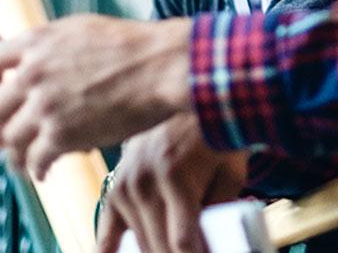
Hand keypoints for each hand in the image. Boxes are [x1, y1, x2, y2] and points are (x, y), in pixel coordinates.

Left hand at [0, 15, 191, 178]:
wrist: (165, 65)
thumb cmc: (138, 47)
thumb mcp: (86, 30)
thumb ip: (53, 46)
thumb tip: (36, 63)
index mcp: (38, 42)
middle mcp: (33, 73)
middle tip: (5, 138)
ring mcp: (45, 105)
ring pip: (9, 139)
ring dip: (14, 154)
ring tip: (24, 162)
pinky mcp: (61, 134)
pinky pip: (34, 160)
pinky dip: (36, 169)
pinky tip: (44, 173)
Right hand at [97, 115, 247, 252]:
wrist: (183, 101)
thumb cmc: (215, 137)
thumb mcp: (231, 169)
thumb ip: (224, 205)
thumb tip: (217, 239)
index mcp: (177, 178)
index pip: (182, 239)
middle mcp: (145, 184)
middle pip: (158, 245)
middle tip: (196, 252)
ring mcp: (125, 187)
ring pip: (138, 241)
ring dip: (156, 252)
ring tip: (174, 248)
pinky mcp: (114, 188)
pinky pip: (106, 229)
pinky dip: (110, 250)